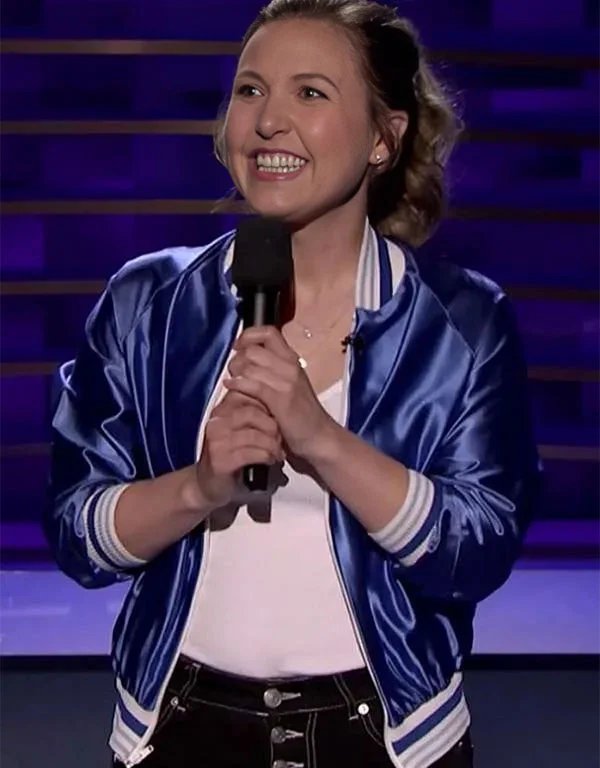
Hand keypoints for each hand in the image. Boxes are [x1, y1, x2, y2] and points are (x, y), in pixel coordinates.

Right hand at [194, 389, 284, 508]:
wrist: (207, 485)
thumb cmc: (229, 456)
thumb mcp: (238, 431)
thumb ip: (251, 415)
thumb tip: (276, 403)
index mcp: (220, 411)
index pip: (247, 396)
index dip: (268, 407)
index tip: (279, 420)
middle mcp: (216, 423)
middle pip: (253, 413)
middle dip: (273, 427)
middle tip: (281, 439)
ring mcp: (217, 442)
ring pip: (255, 435)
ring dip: (272, 445)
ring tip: (277, 453)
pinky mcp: (221, 461)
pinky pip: (252, 453)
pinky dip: (266, 457)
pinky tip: (270, 461)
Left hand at [223, 326, 334, 460]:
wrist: (319, 437)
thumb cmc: (301, 415)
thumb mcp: (289, 385)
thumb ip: (272, 371)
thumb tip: (245, 361)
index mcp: (292, 360)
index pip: (268, 332)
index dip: (248, 336)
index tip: (238, 347)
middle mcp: (290, 366)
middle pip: (253, 349)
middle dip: (237, 359)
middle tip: (234, 373)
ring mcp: (286, 382)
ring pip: (249, 365)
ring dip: (235, 373)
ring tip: (233, 384)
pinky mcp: (280, 399)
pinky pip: (252, 384)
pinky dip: (237, 384)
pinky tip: (231, 387)